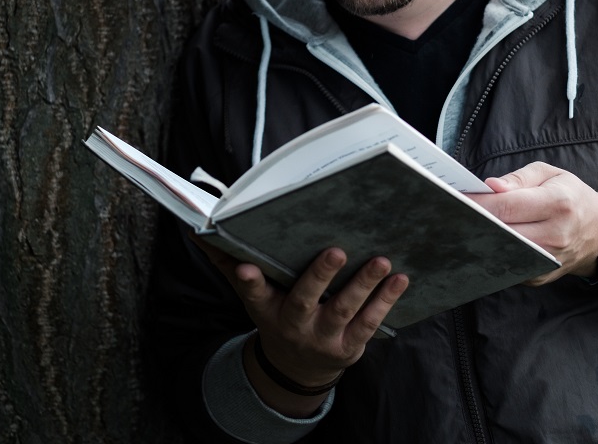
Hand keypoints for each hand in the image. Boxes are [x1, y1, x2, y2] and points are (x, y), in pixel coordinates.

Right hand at [192, 238, 407, 410]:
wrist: (298, 367)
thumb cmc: (276, 313)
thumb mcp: (252, 294)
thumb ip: (227, 261)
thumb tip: (198, 230)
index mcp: (267, 307)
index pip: (253, 292)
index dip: (249, 280)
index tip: (246, 266)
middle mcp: (293, 324)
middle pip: (304, 300)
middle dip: (320, 276)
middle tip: (335, 251)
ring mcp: (324, 337)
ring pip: (344, 310)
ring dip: (364, 286)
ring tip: (380, 261)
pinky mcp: (349, 346)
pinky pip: (370, 323)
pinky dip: (386, 301)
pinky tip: (399, 279)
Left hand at [466, 162, 597, 284]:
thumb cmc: (571, 196)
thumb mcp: (551, 174)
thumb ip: (519, 178)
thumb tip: (491, 186)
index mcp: (558, 204)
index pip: (508, 206)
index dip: (478, 203)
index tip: (454, 197)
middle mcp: (555, 235)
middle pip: (502, 232)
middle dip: (474, 222)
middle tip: (449, 212)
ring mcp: (548, 260)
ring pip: (502, 252)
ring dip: (480, 239)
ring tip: (461, 226)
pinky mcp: (540, 276)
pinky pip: (508, 266)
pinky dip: (491, 253)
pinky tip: (479, 241)